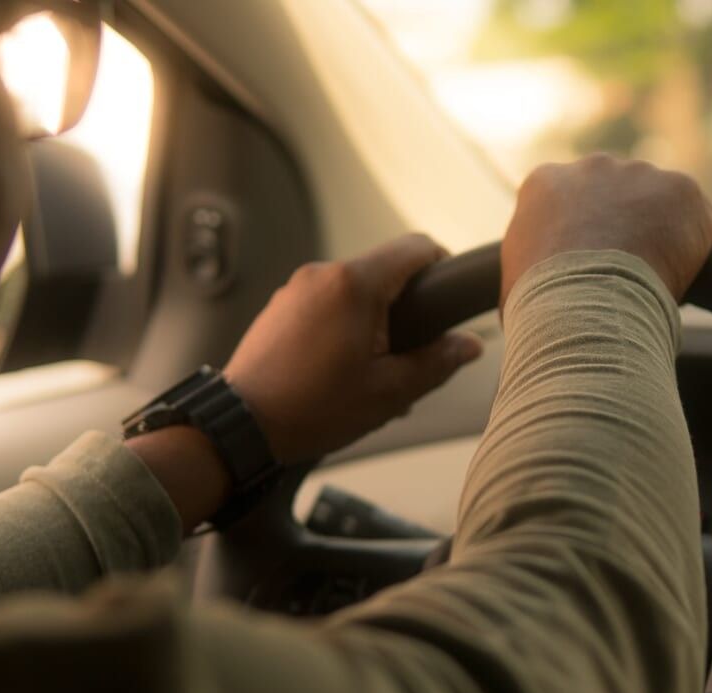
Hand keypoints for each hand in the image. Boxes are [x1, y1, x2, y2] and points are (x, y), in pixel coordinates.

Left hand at [224, 234, 483, 463]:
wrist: (242, 425)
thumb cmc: (314, 408)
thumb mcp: (390, 391)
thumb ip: (437, 361)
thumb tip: (469, 344)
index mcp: (355, 285)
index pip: (416, 247)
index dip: (442, 266)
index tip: (449, 297)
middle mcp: (324, 274)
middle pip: (384, 270)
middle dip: (405, 307)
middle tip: (410, 354)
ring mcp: (297, 288)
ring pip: (354, 289)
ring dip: (373, 320)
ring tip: (371, 371)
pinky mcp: (280, 306)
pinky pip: (326, 303)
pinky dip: (343, 326)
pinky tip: (339, 370)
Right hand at [501, 154, 711, 302]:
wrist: (583, 305)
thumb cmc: (541, 307)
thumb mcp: (514, 283)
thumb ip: (529, 270)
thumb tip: (531, 297)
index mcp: (546, 183)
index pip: (574, 204)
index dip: (589, 239)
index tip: (595, 269)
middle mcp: (592, 166)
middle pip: (621, 196)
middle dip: (629, 229)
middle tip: (629, 276)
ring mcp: (640, 174)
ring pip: (663, 206)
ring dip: (665, 237)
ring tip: (657, 283)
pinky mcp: (682, 190)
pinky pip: (702, 222)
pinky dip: (701, 252)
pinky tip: (688, 280)